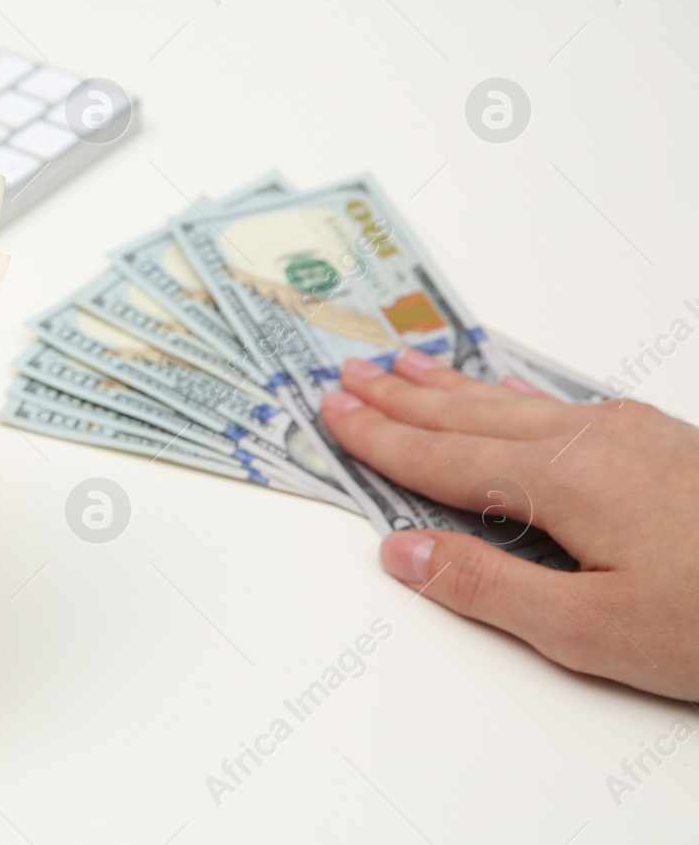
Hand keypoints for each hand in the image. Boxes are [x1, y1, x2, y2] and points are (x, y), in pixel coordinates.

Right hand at [321, 349, 698, 700]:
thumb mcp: (593, 630)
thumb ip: (488, 587)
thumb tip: (401, 552)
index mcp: (559, 480)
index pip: (442, 457)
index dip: (380, 438)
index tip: (331, 413)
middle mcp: (587, 440)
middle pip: (468, 414)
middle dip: (401, 398)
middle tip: (346, 377)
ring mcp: (628, 432)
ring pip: (510, 399)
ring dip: (447, 384)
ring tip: (402, 364)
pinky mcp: (661, 439)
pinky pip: (557, 399)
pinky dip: (509, 388)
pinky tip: (502, 385)